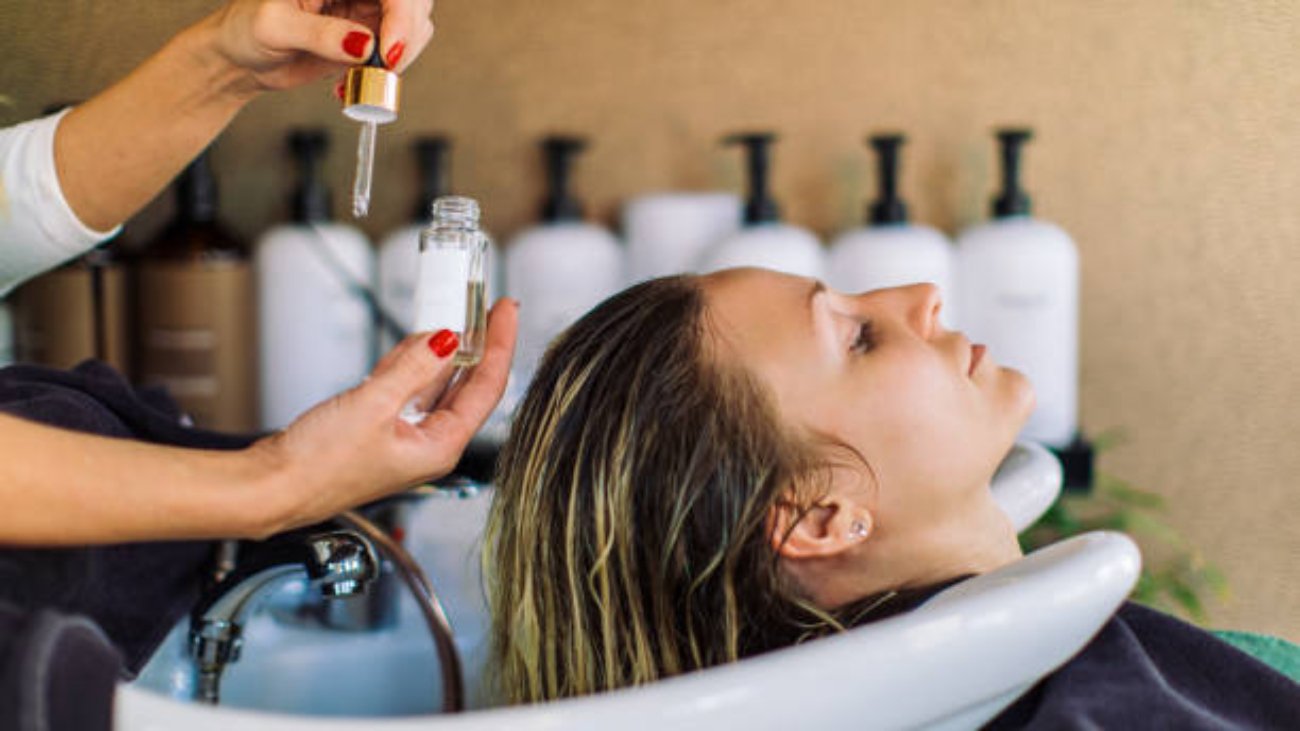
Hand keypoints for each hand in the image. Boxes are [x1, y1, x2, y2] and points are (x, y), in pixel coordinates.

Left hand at [203, 0, 435, 92]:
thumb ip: (320, 34)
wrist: (241, 59)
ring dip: (400, 57)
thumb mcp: (275, 28)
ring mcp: (365, 9)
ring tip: (364, 77)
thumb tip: (365, 45)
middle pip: (413, 2)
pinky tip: (356, 82)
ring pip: (414, 26)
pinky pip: (398, 51)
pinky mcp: (368, 36)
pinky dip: (388, 73)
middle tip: (385, 67)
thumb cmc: (245, 30)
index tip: (389, 50)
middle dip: (407, 36)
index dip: (401, 14)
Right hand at [253, 299, 517, 532]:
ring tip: (450, 314)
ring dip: (440, 350)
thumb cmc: (316, 468)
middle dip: (476, 344)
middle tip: (485, 306)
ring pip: (434, 382)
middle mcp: (428, 443)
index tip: (506, 311)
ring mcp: (405, 435)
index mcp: (439, 447)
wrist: (272, 487)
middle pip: (466, 384)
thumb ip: (411, 368)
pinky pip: (406, 388)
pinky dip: (410, 363)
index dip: (500, 345)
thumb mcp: (371, 406)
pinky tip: (414, 343)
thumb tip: (446, 339)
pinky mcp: (380, 428)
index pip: (487, 388)